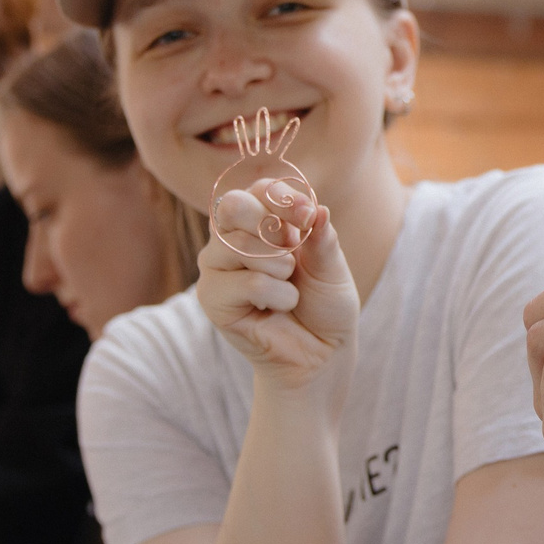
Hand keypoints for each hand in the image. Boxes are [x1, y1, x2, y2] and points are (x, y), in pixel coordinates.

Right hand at [199, 183, 358, 388]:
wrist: (321, 353)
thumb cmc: (324, 305)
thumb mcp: (332, 267)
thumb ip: (322, 239)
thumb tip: (318, 209)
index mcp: (261, 222)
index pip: (259, 189)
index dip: (283, 198)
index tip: (308, 216)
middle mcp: (232, 239)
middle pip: (233, 206)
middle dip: (274, 229)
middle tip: (293, 256)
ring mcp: (217, 268)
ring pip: (239, 245)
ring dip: (279, 267)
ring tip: (289, 287)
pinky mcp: (212, 299)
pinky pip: (246, 282)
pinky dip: (276, 295)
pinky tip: (279, 307)